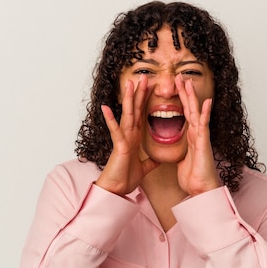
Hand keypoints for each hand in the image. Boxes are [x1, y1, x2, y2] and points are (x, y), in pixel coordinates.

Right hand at [95, 75, 159, 194]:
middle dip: (140, 93)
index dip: (146, 101)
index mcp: (134, 138)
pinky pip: (115, 131)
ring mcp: (122, 139)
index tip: (152, 88)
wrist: (117, 190)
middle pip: (135, 110)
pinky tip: (106, 107)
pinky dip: (111, 119)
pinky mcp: (118, 146)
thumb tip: (160, 159)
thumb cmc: (126, 178)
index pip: (142, 115)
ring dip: (128, 99)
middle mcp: (128, 135)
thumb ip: (151, 161)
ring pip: (127, 115)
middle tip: (144, 77)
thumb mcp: (145, 168)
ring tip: (130, 83)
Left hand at [175, 75, 221, 195]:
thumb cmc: (193, 178)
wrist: (201, 190)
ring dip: (192, 97)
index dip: (181, 100)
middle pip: (190, 109)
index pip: (185, 114)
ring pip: (196, 112)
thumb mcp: (182, 161)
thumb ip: (182, 152)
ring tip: (188, 81)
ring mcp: (201, 137)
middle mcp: (197, 134)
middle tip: (180, 77)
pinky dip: (206, 113)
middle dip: (185, 92)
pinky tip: (207, 101)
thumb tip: (179, 151)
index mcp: (191, 137)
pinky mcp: (203, 144)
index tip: (176, 87)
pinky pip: (204, 126)